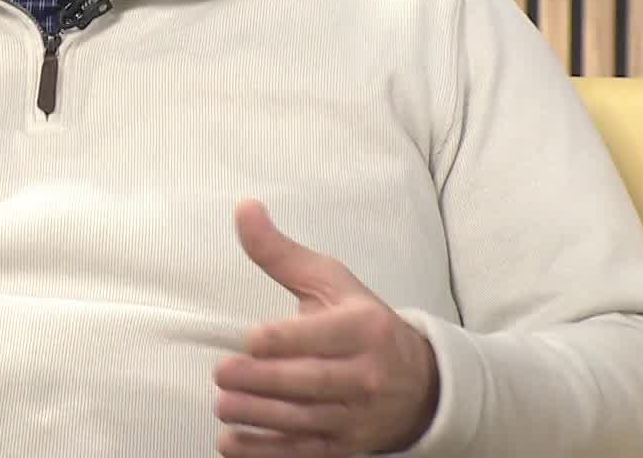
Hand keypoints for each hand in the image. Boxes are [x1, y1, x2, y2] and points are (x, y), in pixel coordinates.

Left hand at [214, 201, 439, 456]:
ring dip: (258, 416)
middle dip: (262, 381)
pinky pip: (302, 452)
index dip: (282, 340)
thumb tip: (244, 209)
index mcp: (362, 328)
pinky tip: (231, 442)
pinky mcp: (344, 446)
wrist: (419, 384)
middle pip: (309, 382)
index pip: (318, 336)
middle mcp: (364, 374)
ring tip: (223, 406)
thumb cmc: (363, 325)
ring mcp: (356, 415)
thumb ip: (282, 252)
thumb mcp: (331, 282)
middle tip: (223, 374)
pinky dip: (265, 451)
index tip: (250, 339)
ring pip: (303, 420)